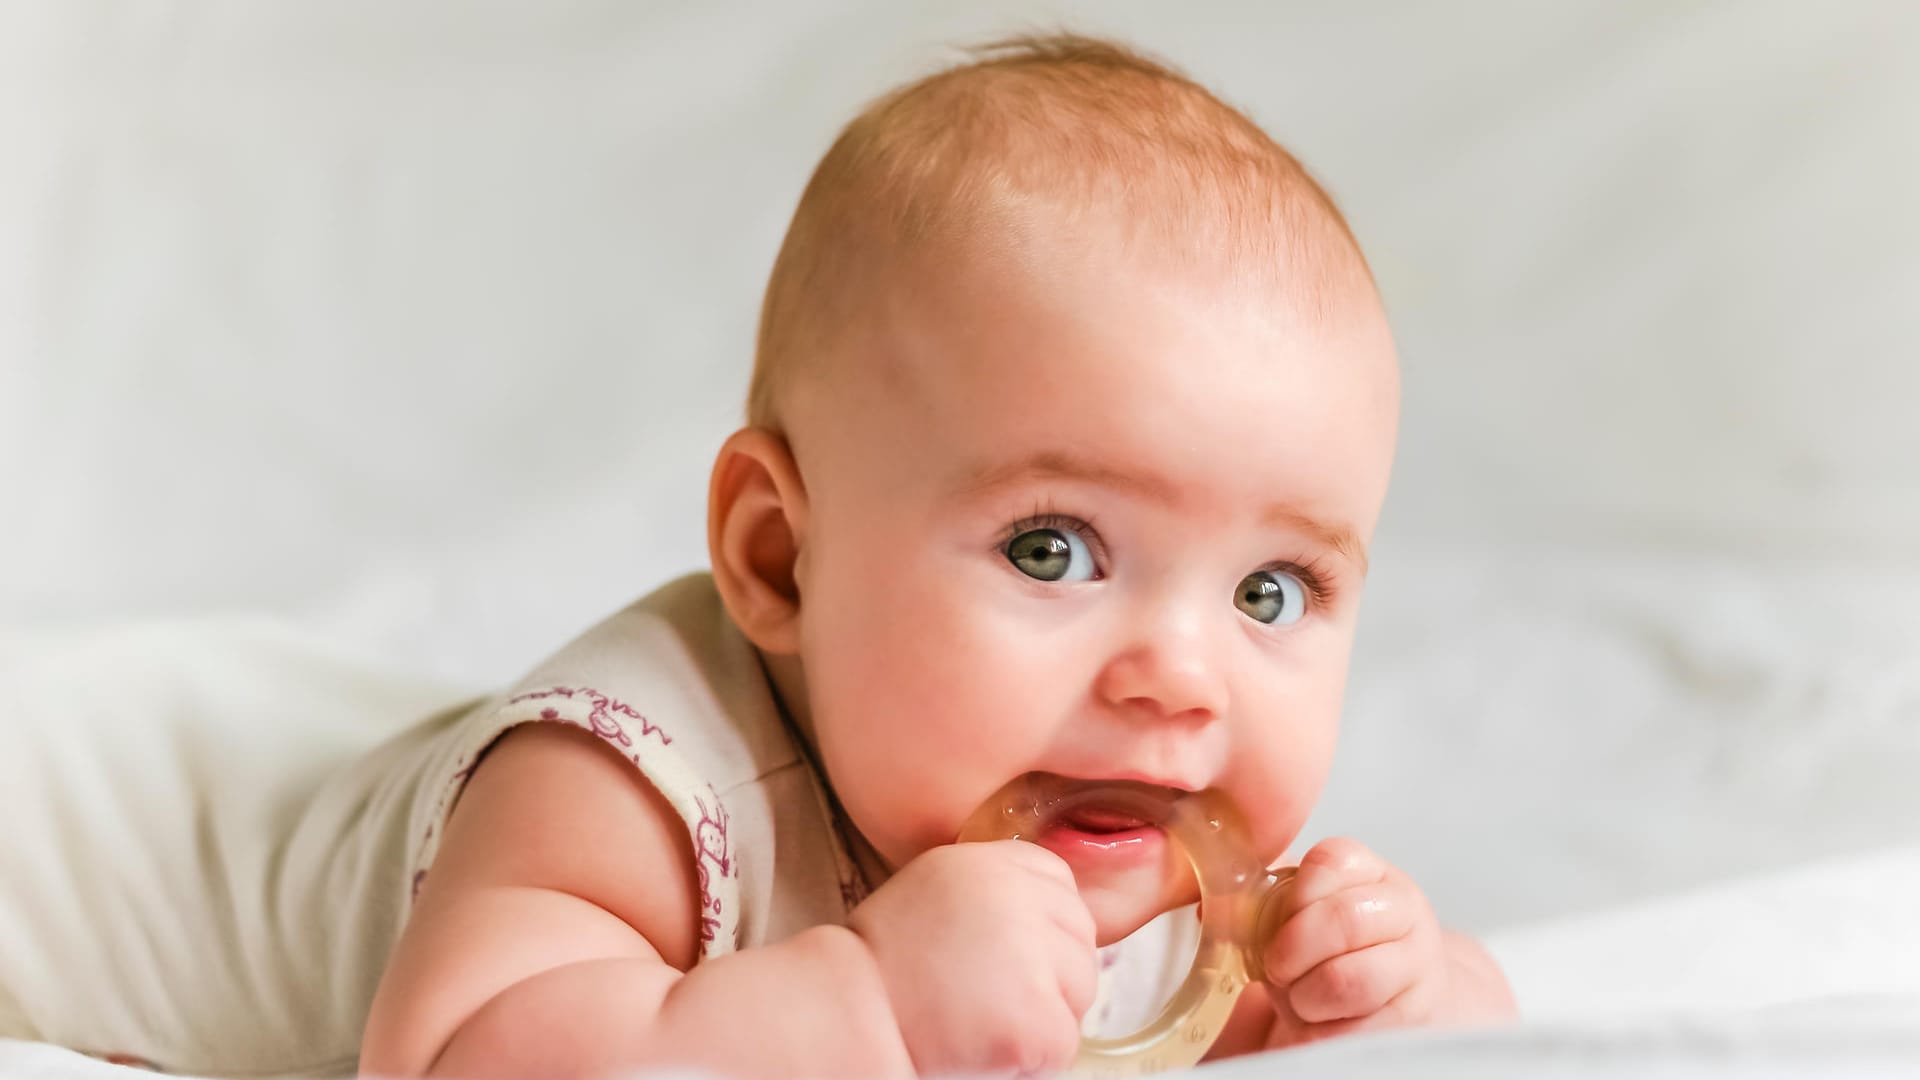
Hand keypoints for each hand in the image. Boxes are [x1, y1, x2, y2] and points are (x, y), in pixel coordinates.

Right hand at [848, 840, 1097, 1076]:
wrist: (841, 1019)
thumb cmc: (882, 967)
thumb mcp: (936, 890)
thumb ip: (995, 891)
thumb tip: (1056, 914)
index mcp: (990, 864)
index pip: (1061, 885)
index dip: (1042, 926)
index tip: (1005, 955)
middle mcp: (1015, 900)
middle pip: (1080, 939)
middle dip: (1050, 974)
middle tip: (987, 997)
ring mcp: (1031, 960)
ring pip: (1079, 992)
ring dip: (1044, 1015)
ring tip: (980, 1022)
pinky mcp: (1037, 1022)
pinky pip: (1063, 1043)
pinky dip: (1032, 1059)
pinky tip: (984, 1050)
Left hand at [1257, 838, 1448, 1045]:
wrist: (1396, 998)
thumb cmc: (1334, 951)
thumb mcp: (1301, 915)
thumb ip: (1259, 898)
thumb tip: (1207, 907)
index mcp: (1369, 872)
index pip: (1328, 863)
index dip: (1291, 899)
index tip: (1272, 924)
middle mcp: (1403, 911)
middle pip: (1343, 921)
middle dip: (1293, 952)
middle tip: (1277, 969)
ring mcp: (1417, 965)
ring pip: (1350, 980)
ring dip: (1307, 997)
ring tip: (1299, 1000)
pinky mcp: (1415, 1019)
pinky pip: (1355, 1032)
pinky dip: (1321, 1033)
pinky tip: (1318, 1024)